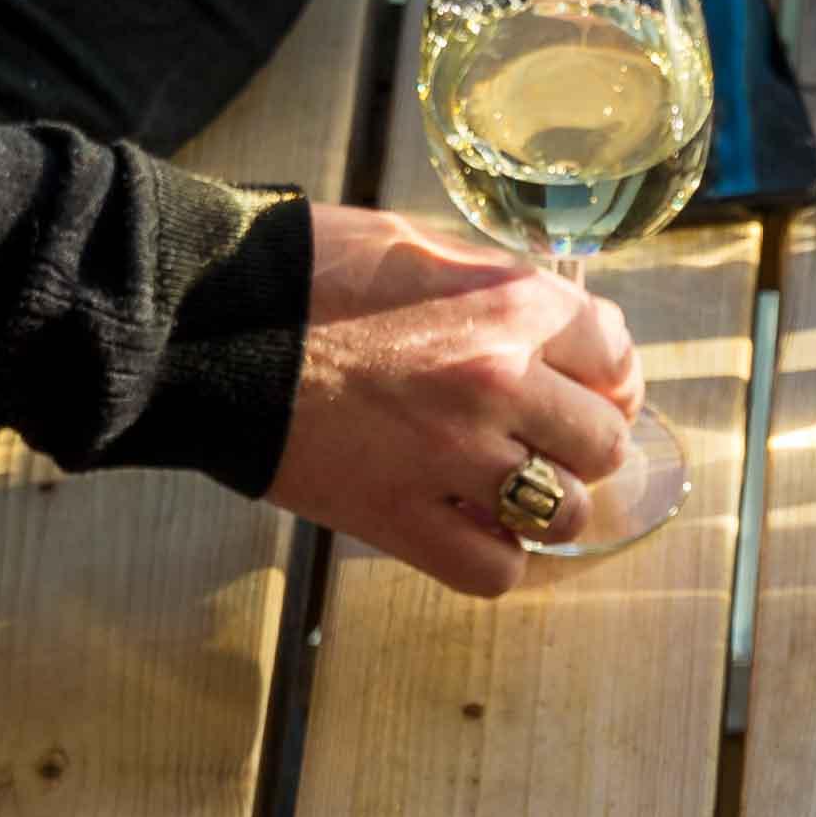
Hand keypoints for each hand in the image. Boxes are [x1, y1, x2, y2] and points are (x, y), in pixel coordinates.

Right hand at [267, 205, 646, 595]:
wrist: (202, 317)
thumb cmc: (304, 270)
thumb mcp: (415, 245)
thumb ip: (492, 287)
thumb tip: (552, 326)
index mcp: (504, 304)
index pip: (612, 352)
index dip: (609, 375)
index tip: (592, 388)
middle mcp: (495, 381)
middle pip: (602, 442)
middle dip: (581, 444)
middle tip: (546, 443)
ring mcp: (452, 457)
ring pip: (564, 513)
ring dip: (546, 507)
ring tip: (506, 490)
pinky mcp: (402, 518)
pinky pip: (496, 571)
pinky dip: (495, 559)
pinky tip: (471, 531)